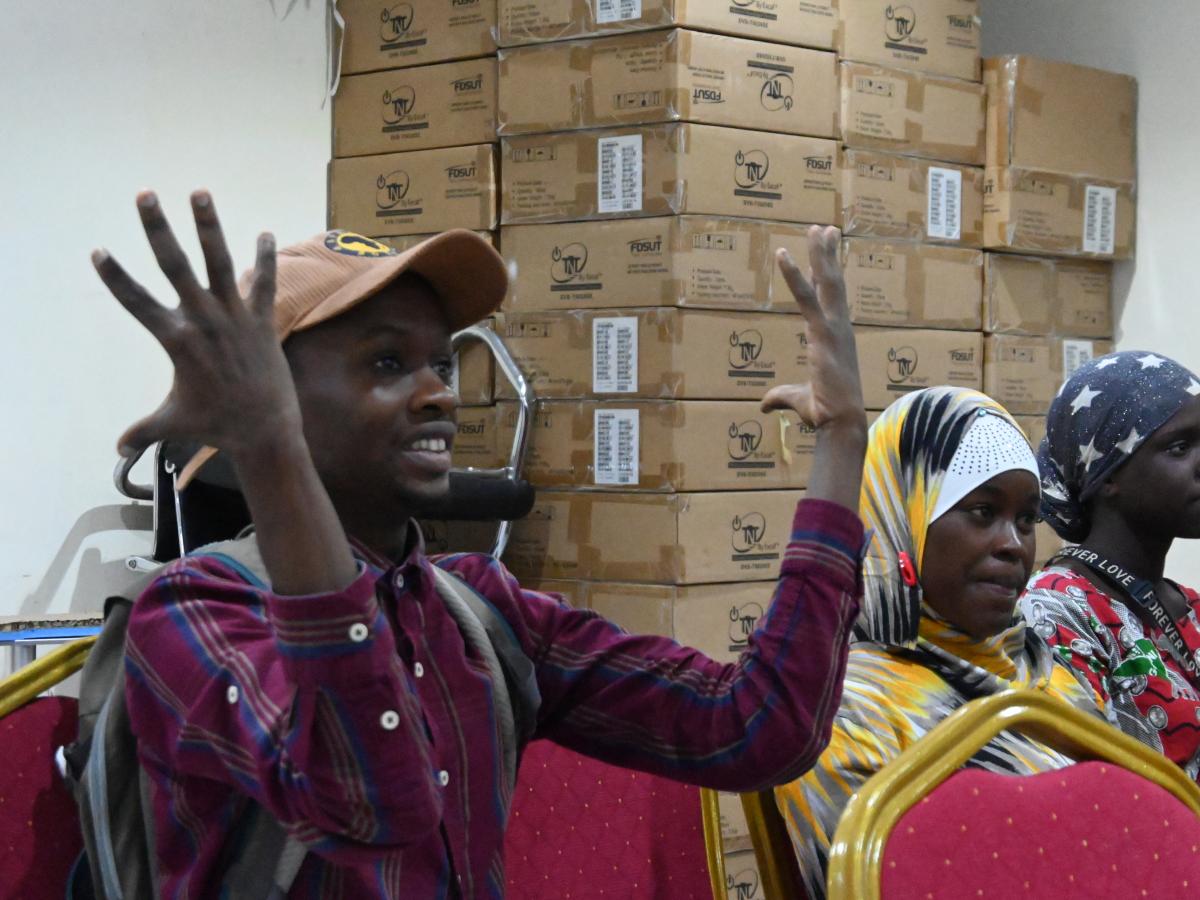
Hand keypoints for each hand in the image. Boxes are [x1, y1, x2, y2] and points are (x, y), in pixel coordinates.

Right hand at [94, 191, 301, 459]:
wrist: (264, 430)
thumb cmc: (215, 425)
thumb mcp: (173, 422)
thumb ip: (144, 430)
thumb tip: (119, 451)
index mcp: (176, 340)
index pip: (137, 302)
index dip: (116, 277)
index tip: (98, 251)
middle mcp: (203, 321)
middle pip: (175, 266)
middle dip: (158, 229)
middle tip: (145, 195)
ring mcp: (234, 318)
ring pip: (219, 262)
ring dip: (208, 226)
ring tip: (199, 192)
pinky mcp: (262, 321)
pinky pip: (263, 283)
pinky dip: (265, 259)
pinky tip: (266, 233)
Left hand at [760, 226, 865, 433]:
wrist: (840, 422)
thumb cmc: (825, 412)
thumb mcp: (798, 400)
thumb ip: (781, 396)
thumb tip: (764, 405)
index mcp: (837, 337)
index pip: (831, 299)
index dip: (827, 274)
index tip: (827, 251)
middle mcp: (840, 327)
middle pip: (834, 282)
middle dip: (829, 254)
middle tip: (824, 228)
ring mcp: (834, 327)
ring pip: (827, 281)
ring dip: (820, 253)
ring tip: (815, 227)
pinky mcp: (823, 332)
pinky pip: (806, 297)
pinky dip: (795, 274)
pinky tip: (783, 254)